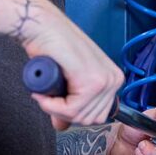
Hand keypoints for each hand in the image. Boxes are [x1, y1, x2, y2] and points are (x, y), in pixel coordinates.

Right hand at [25, 9, 123, 129]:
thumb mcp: (67, 82)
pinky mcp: (91, 81)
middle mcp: (114, 79)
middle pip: (89, 119)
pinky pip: (70, 110)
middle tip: (49, 97)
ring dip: (55, 108)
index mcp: (113, 78)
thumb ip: (68, 106)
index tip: (57, 102)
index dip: (73, 114)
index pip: (98, 116)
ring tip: (46, 92)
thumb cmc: (52, 47)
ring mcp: (104, 80)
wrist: (41, 26)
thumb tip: (62, 127)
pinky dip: (51, 105)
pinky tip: (44, 92)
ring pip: (79, 117)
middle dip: (64, 114)